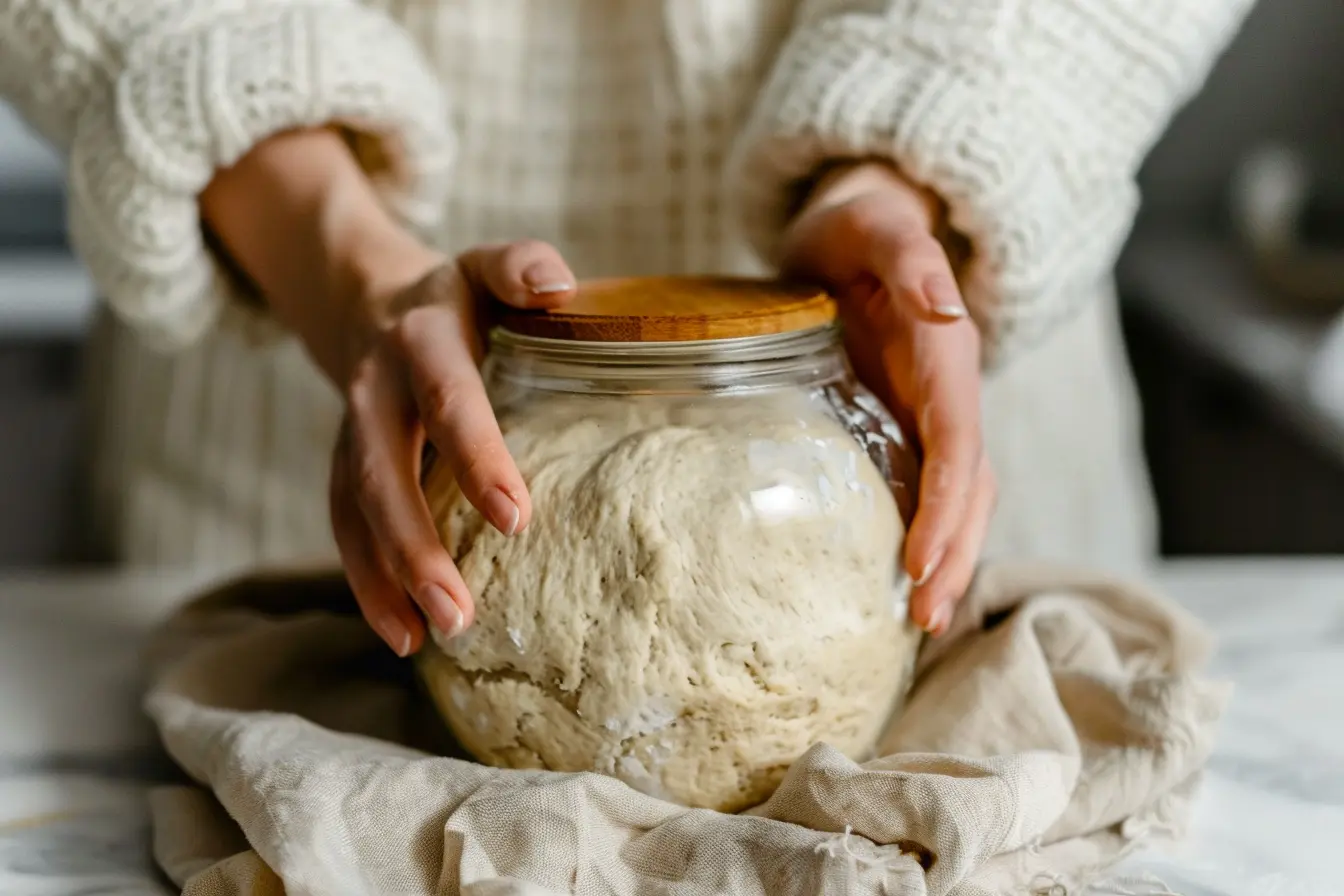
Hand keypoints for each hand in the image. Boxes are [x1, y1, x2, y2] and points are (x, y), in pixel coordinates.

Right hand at [328, 240, 577, 655]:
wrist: (369, 299)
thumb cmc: (460, 297)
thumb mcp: (488, 265)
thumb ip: (522, 266)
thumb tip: (559, 286)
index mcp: (423, 336)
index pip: (449, 399)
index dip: (477, 455)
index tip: (515, 518)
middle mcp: (376, 388)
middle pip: (385, 472)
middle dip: (417, 545)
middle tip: (459, 611)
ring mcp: (351, 432)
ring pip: (356, 512)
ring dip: (386, 579)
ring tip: (429, 638)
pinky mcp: (342, 467)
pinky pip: (345, 530)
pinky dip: (368, 585)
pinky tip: (404, 636)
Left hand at [780, 161, 995, 634]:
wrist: (853, 227)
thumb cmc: (857, 226)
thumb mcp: (875, 225)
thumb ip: (909, 258)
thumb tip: (945, 306)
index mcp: (946, 356)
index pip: (957, 444)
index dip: (944, 506)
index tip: (920, 562)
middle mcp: (949, 392)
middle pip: (970, 487)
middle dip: (954, 554)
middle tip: (921, 620)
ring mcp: (931, 411)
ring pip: (958, 498)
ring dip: (946, 558)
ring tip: (918, 620)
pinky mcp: (906, 422)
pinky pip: (925, 488)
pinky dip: (924, 537)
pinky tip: (898, 581)